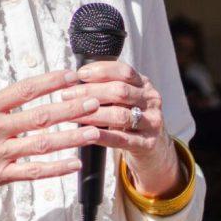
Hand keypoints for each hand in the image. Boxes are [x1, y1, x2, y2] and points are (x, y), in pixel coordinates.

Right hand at [0, 41, 101, 220]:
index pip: (24, 90)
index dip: (50, 82)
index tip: (72, 75)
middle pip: (40, 117)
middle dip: (70, 109)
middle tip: (95, 101)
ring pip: (41, 145)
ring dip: (70, 138)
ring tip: (94, 131)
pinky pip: (31, 173)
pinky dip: (54, 169)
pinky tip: (75, 164)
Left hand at [60, 60, 183, 198]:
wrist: (154, 149)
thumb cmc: (129, 119)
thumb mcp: (124, 100)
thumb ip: (107, 88)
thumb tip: (73, 79)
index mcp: (144, 84)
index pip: (124, 71)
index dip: (101, 71)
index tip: (79, 74)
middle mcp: (151, 100)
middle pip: (119, 91)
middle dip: (90, 91)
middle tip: (66, 95)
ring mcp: (151, 122)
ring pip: (119, 115)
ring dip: (92, 114)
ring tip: (71, 115)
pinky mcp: (147, 144)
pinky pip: (122, 139)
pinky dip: (103, 136)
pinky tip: (87, 133)